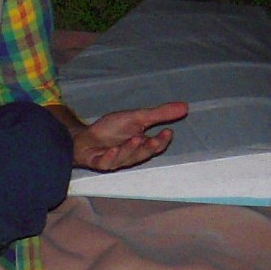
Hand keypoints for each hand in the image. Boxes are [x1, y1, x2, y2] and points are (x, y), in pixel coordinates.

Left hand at [70, 100, 186, 172]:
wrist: (85, 138)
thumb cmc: (112, 130)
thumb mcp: (137, 117)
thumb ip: (159, 114)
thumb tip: (185, 106)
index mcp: (141, 146)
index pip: (155, 146)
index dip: (162, 140)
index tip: (169, 131)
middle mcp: (130, 156)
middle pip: (142, 154)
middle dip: (149, 147)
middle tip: (155, 139)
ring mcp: (114, 160)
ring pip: (125, 158)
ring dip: (130, 149)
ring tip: (135, 139)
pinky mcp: (98, 162)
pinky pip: (105, 162)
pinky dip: (110, 157)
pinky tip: (113, 150)